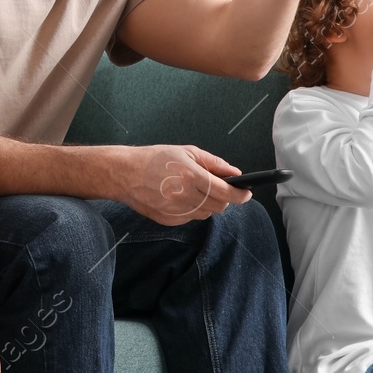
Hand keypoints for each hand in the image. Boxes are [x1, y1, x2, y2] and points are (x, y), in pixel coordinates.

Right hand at [120, 144, 251, 226]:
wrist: (124, 173)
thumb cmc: (154, 159)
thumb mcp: (186, 152)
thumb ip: (214, 163)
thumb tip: (235, 174)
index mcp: (192, 177)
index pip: (227, 193)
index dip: (241, 195)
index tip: (247, 193)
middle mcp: (185, 197)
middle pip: (219, 206)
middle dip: (225, 199)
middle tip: (220, 188)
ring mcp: (176, 211)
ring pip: (206, 214)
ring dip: (208, 204)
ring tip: (195, 190)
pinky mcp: (169, 220)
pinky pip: (190, 218)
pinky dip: (192, 210)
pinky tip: (181, 197)